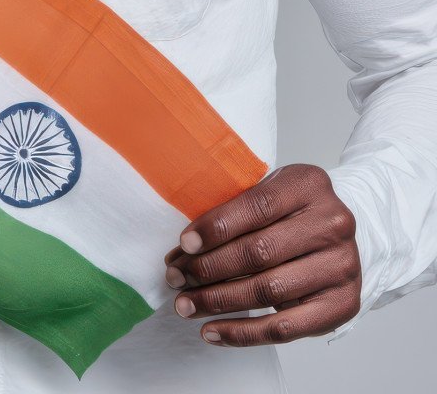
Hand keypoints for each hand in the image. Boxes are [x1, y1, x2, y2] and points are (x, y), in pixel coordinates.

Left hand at [163, 163, 360, 344]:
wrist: (343, 235)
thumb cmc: (293, 211)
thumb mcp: (271, 190)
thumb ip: (236, 209)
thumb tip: (186, 247)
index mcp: (308, 185)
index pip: (256, 207)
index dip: (216, 228)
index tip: (184, 244)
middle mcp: (331, 224)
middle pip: (259, 252)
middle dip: (209, 268)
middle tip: (176, 276)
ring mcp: (341, 266)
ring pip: (267, 291)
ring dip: (218, 301)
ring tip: (186, 305)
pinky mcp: (341, 305)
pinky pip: (285, 328)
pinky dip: (243, 333)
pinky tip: (213, 331)